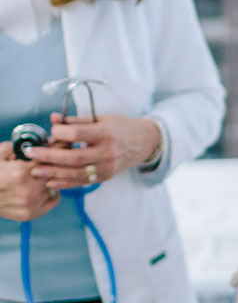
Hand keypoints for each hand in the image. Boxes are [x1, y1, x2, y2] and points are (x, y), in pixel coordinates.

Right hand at [0, 141, 59, 219]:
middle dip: (60, 160)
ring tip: (52, 168)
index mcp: (20, 172)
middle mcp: (29, 189)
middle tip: (64, 153)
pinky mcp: (32, 214)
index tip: (66, 142)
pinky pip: (54, 199)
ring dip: (55, 175)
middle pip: (55, 171)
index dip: (58, 147)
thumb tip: (36, 142)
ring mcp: (32, 203)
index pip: (48, 156)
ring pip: (56, 184)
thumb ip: (15, 146)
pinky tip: (47, 184)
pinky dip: (53, 191)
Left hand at [25, 114, 160, 189]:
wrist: (141, 143)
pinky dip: (65, 183)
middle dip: (49, 156)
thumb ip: (76, 120)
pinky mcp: (105, 177)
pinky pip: (82, 182)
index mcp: (106, 133)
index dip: (60, 133)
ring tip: (35, 170)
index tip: (51, 131)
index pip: (78, 134)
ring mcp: (107, 167)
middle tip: (31, 153)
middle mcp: (107, 152)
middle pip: (74, 157)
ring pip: (76, 173)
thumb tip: (53, 119)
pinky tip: (51, 182)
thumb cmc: (118, 127)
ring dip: (53, 173)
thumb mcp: (100, 118)